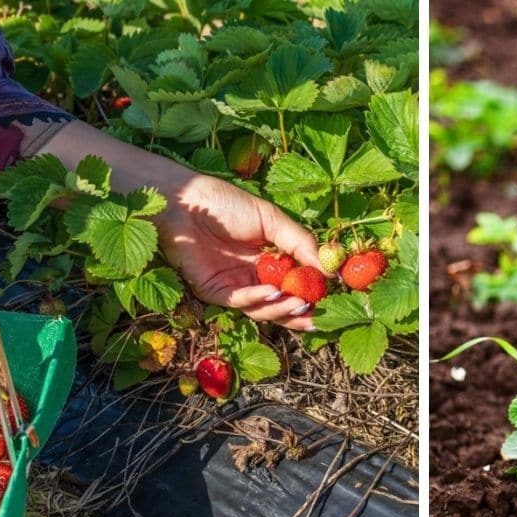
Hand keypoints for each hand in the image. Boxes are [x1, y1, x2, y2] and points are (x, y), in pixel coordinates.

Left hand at [154, 174, 323, 330]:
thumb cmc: (227, 204)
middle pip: (281, 304)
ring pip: (262, 309)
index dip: (312, 294)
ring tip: (300, 303)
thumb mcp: (272, 219)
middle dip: (300, 313)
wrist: (185, 200)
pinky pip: (240, 301)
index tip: (331, 299)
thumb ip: (300, 243)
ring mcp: (234, 286)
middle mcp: (254, 277)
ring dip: (282, 309)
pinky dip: (258, 299)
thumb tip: (330, 271)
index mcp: (270, 260)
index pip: (295, 284)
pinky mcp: (214, 291)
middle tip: (318, 315)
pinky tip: (274, 293)